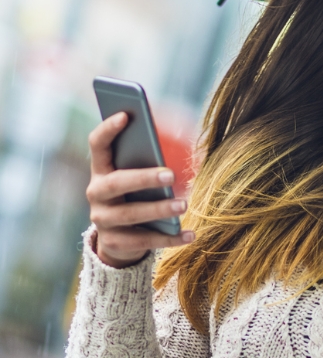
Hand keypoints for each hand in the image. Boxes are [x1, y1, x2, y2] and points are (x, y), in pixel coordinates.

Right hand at [86, 111, 194, 268]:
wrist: (119, 238)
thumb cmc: (135, 195)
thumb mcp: (136, 176)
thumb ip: (146, 160)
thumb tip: (180, 138)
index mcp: (101, 170)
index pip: (97, 145)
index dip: (107, 129)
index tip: (126, 115)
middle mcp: (96, 194)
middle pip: (116, 183)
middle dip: (144, 178)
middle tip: (171, 175)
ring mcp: (102, 220)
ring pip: (131, 215)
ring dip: (159, 209)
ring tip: (184, 205)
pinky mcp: (115, 243)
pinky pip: (145, 241)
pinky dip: (170, 238)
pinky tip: (191, 234)